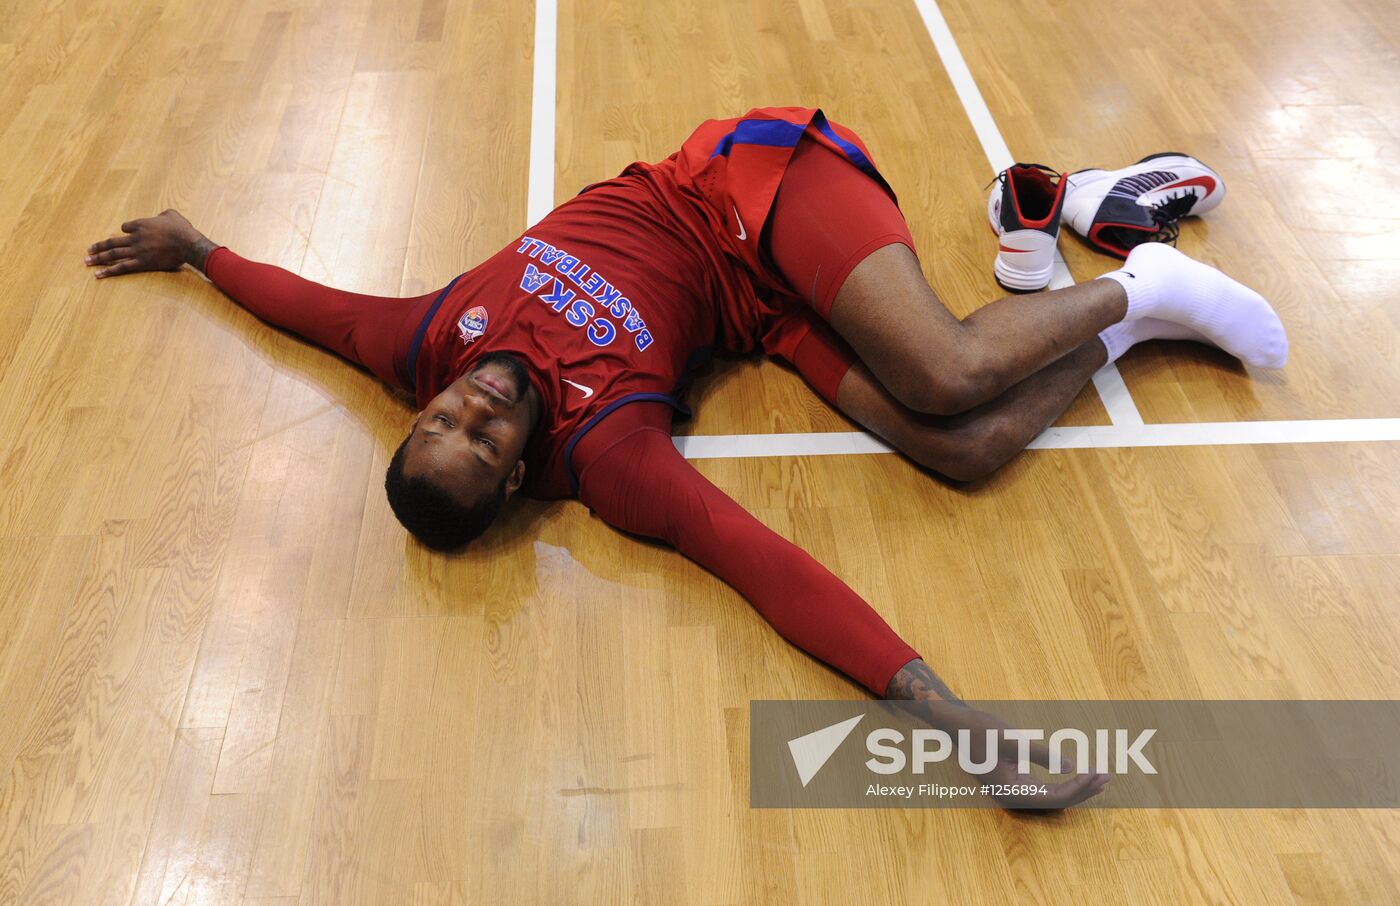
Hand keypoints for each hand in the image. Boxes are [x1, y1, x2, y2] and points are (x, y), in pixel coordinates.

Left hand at [85, 209, 213, 277]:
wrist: (187, 243)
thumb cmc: (181, 228)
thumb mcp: (172, 214)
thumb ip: (163, 215)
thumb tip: (162, 216)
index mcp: (140, 224)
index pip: (125, 227)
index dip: (125, 230)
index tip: (125, 233)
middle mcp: (135, 237)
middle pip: (112, 242)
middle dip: (99, 247)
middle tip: (88, 250)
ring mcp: (137, 251)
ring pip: (113, 254)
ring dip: (99, 258)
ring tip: (88, 262)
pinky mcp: (142, 263)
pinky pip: (122, 267)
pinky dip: (109, 271)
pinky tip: (99, 274)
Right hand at [939, 702, 1109, 809]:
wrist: (959, 725)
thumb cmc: (983, 731)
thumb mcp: (1014, 740)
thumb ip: (1041, 754)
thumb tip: (1069, 765)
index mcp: (1011, 791)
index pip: (1053, 797)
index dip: (1077, 787)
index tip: (1096, 773)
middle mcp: (1014, 796)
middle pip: (1056, 800)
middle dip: (1082, 789)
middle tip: (1106, 776)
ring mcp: (1015, 790)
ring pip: (1052, 796)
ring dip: (1076, 787)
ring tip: (1099, 778)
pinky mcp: (1017, 781)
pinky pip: (1045, 788)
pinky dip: (1064, 782)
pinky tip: (1078, 775)